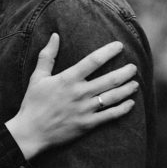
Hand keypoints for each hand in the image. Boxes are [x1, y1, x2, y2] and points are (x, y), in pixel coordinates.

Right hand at [5, 34, 137, 159]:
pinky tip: (130, 104)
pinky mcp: (87, 124)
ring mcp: (85, 109)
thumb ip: (47, 55)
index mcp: (68, 79)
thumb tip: (55, 35)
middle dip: (125, 72)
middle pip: (109, 79)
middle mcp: (79, 93)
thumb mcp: (37, 77)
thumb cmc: (33, 103)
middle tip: (133, 67)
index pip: (93, 61)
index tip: (119, 46)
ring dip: (127, 89)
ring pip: (113, 97)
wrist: (31, 132)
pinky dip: (123, 109)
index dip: (108, 52)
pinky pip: (110, 116)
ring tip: (135, 83)